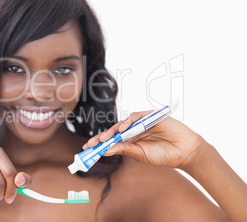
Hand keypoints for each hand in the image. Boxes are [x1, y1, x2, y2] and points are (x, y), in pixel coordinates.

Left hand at [83, 110, 204, 168]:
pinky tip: (123, 130)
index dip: (100, 143)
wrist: (184, 151)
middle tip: (92, 143)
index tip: (87, 148)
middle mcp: (133, 131)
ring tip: (105, 138)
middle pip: (114, 131)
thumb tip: (106, 150)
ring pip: (122, 123)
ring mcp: (141, 123)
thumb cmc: (163, 155)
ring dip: (112, 131)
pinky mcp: (149, 116)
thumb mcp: (140, 154)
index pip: (112, 141)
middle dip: (102, 137)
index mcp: (130, 141)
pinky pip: (135, 116)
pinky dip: (128, 122)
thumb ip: (124, 150)